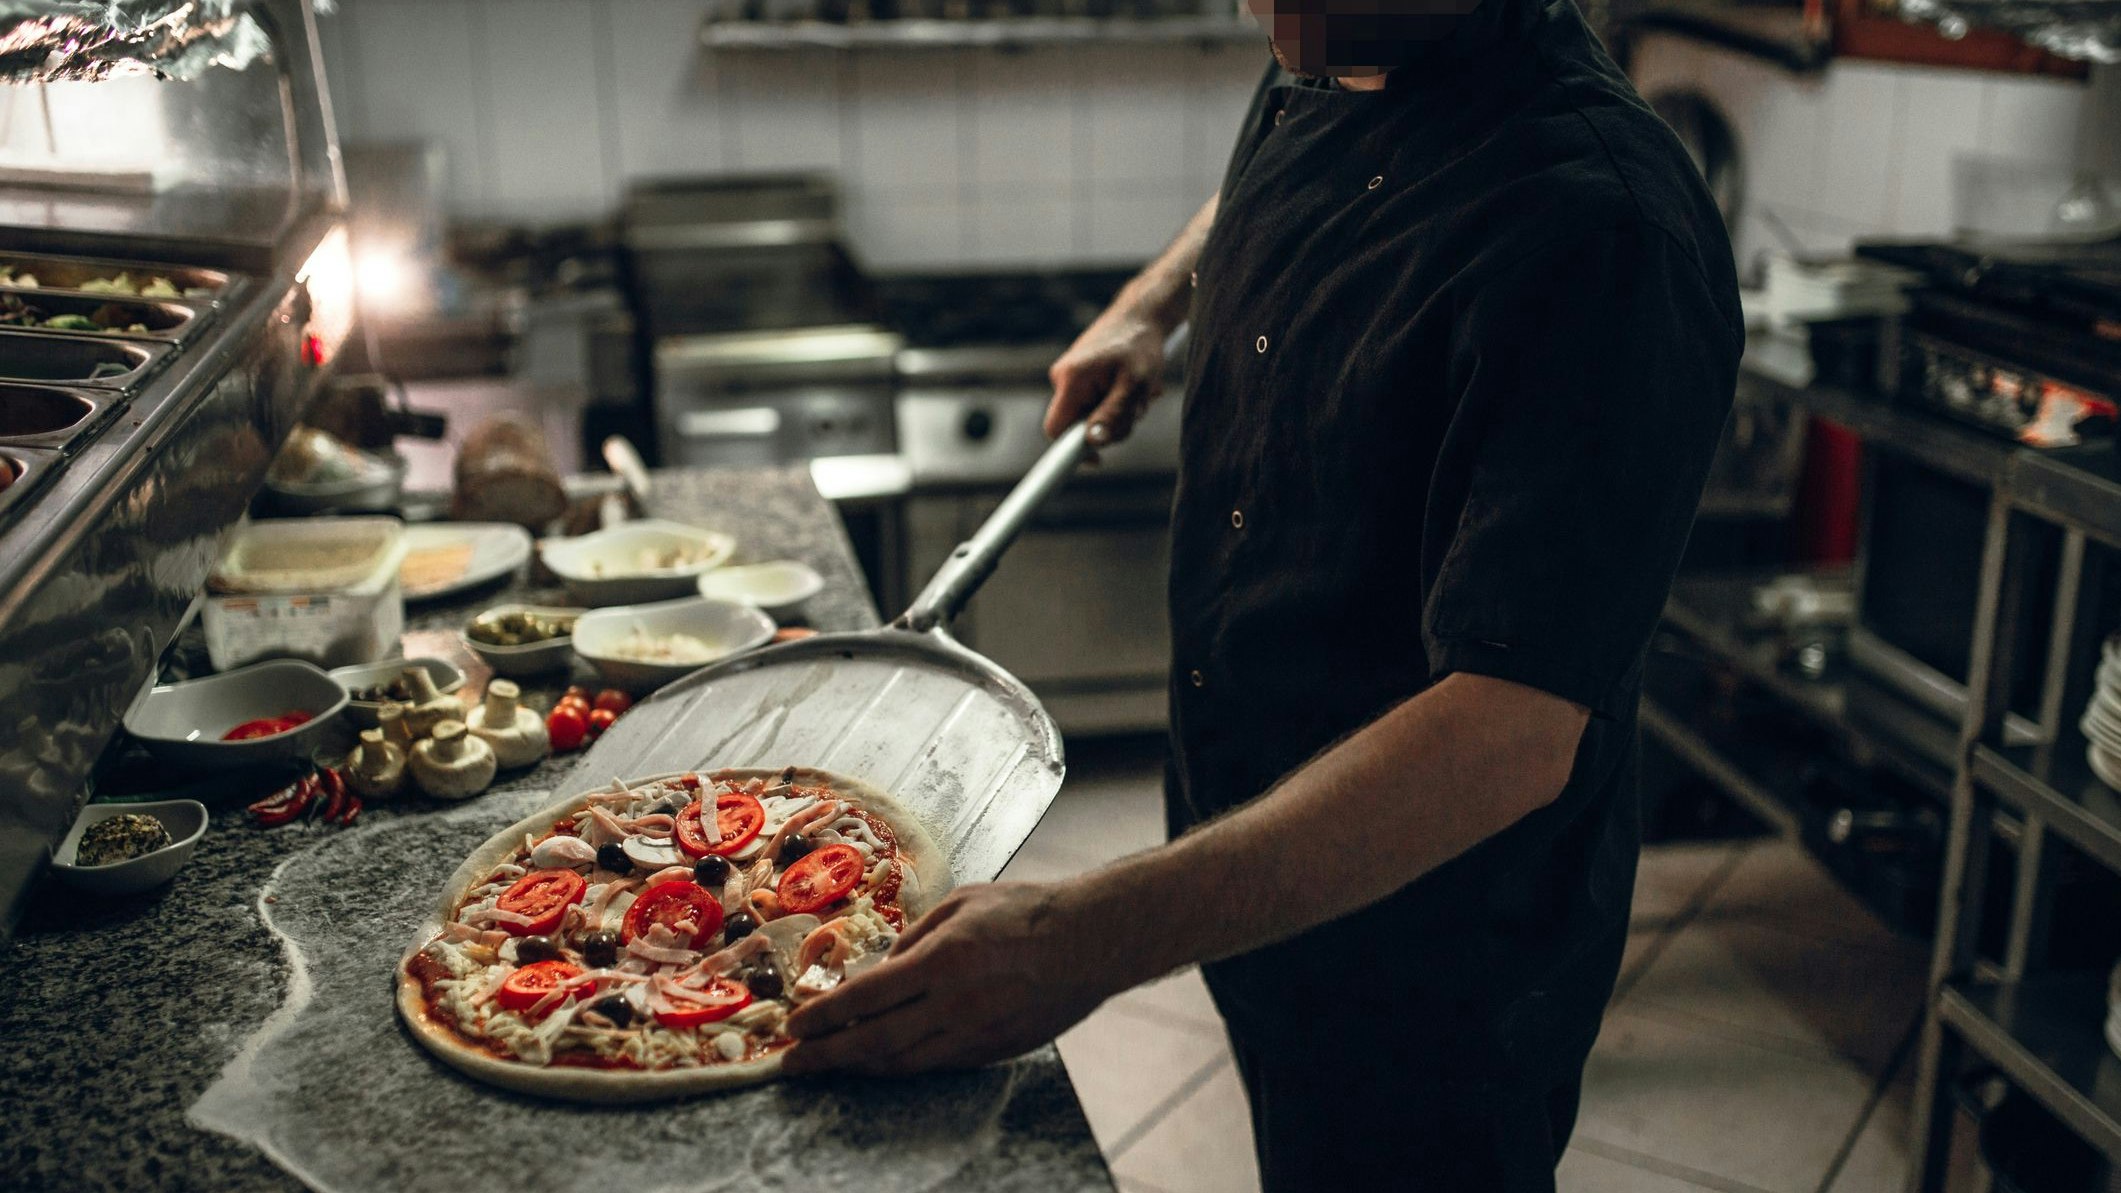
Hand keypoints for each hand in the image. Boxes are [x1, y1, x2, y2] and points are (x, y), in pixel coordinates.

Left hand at [781, 881, 1112, 1075]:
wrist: (1091, 941)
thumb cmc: (1027, 910)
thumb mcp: (962, 902)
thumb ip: (916, 937)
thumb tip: (882, 968)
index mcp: (941, 960)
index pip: (864, 998)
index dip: (823, 1017)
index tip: (793, 1026)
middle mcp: (953, 1004)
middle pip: (873, 1042)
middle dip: (825, 1056)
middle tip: (791, 1063)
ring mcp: (975, 1033)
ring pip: (902, 1063)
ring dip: (859, 1066)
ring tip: (830, 1065)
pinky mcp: (994, 1050)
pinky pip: (936, 1064)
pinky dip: (901, 1066)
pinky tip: (881, 1062)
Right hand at [1044, 311, 1167, 448]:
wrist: (1141, 314)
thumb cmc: (1140, 345)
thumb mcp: (1134, 384)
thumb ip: (1113, 414)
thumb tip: (1094, 443)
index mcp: (1071, 379)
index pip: (1055, 430)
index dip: (1071, 451)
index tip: (1097, 462)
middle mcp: (1063, 378)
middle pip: (1079, 425)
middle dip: (1111, 424)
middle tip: (1137, 408)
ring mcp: (1071, 377)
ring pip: (1091, 415)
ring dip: (1119, 412)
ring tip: (1139, 391)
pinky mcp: (1081, 377)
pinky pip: (1096, 402)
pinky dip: (1117, 401)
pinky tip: (1132, 386)